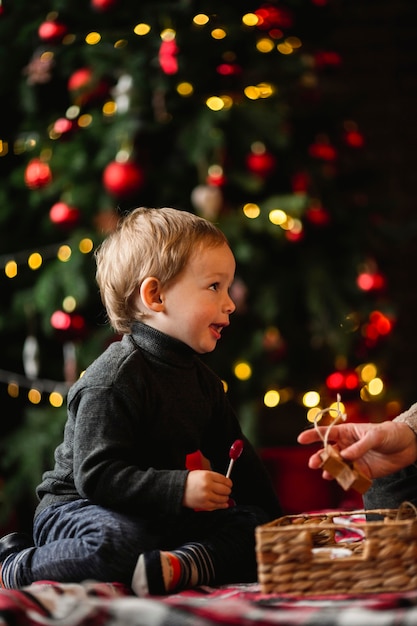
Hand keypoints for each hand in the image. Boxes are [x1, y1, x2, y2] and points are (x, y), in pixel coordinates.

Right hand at [183, 470, 231, 510]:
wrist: (179, 488)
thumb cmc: (191, 480)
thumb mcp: (202, 473)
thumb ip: (214, 477)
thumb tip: (227, 483)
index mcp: (208, 476)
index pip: (225, 480)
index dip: (229, 483)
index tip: (230, 484)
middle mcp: (208, 485)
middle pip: (225, 490)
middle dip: (228, 491)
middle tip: (227, 490)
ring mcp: (206, 496)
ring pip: (223, 499)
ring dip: (225, 498)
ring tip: (224, 497)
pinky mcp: (204, 504)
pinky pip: (217, 506)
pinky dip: (222, 505)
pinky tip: (224, 504)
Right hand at [297, 421, 416, 478]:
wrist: (408, 446)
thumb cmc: (390, 434)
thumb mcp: (376, 436)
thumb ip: (360, 446)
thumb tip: (345, 456)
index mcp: (347, 432)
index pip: (327, 433)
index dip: (313, 435)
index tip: (300, 439)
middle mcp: (347, 446)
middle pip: (329, 452)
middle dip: (320, 457)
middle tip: (313, 463)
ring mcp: (354, 460)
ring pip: (338, 466)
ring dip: (331, 470)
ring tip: (326, 475)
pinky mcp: (363, 472)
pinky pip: (351, 477)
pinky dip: (345, 480)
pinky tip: (342, 482)